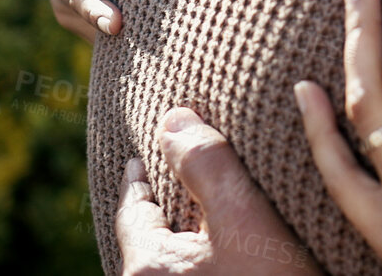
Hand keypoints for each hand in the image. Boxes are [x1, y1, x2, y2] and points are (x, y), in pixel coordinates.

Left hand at [116, 107, 323, 274]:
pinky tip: (227, 258)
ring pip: (172, 265)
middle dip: (162, 211)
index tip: (139, 161)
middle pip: (148, 242)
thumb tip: (172, 120)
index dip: (139, 180)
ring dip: (186, 241)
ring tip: (202, 217)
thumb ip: (208, 167)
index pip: (133, 211)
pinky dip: (203, 261)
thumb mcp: (247, 219)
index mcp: (150, 267)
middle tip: (172, 181)